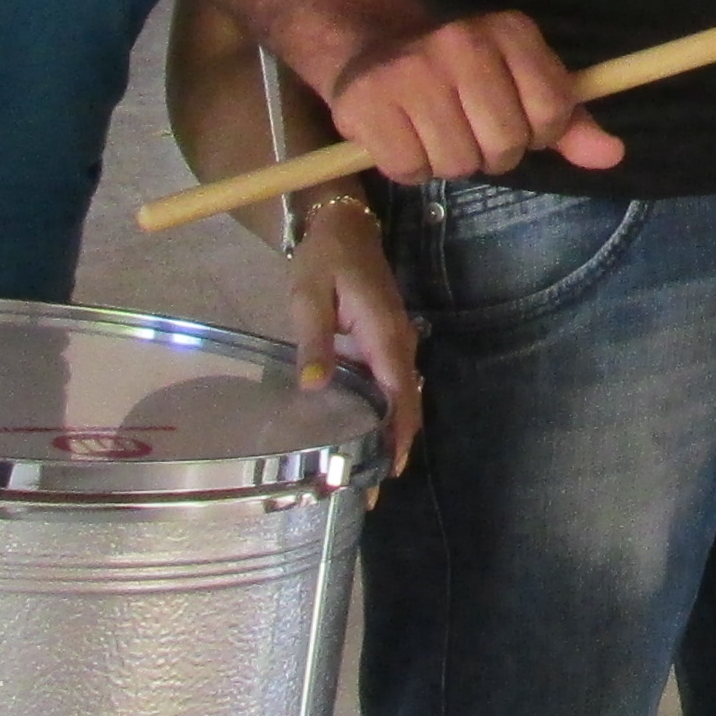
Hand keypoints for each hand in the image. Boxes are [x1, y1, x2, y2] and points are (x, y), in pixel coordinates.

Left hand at [286, 195, 423, 469]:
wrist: (344, 224)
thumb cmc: (324, 260)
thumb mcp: (308, 296)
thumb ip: (313, 341)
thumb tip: (315, 387)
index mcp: (382, 333)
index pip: (397, 392)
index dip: (395, 433)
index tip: (386, 470)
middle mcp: (398, 342)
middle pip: (407, 402)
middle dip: (395, 446)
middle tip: (371, 491)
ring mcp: (397, 342)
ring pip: (404, 397)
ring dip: (392, 435)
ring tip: (368, 475)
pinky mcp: (387, 343)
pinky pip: (395, 386)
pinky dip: (388, 416)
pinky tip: (368, 436)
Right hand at [322, 10, 624, 182]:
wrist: (377, 45)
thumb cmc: (464, 75)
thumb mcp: (523, 83)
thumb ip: (568, 121)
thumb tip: (613, 155)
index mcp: (511, 31)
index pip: (552, 112)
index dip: (537, 133)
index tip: (516, 121)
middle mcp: (462, 42)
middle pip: (505, 145)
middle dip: (491, 153)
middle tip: (469, 130)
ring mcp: (413, 70)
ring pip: (457, 163)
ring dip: (449, 162)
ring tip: (435, 131)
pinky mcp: (369, 100)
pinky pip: (410, 169)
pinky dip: (410, 167)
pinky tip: (405, 136)